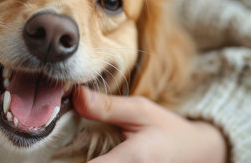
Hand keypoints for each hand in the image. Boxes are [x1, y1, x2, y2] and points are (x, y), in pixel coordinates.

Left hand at [73, 86, 226, 162]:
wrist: (197, 154)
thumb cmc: (168, 130)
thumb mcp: (140, 111)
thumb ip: (106, 107)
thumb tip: (75, 95)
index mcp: (134, 160)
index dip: (65, 160)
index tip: (53, 149)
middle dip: (69, 160)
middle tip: (59, 148)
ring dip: (79, 161)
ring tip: (73, 152)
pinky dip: (91, 162)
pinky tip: (88, 156)